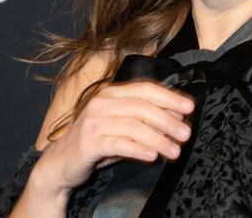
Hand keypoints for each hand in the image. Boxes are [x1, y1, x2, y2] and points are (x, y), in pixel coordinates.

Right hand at [31, 80, 194, 193]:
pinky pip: (118, 144)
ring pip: (133, 126)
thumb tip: (178, 116)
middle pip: (142, 106)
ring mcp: (93, 122)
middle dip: (168, 120)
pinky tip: (152, 156)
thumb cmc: (97, 141)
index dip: (169, 97)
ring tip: (174, 151)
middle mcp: (101, 103)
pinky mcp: (88, 142)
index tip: (189, 107)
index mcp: (112, 93)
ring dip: (158, 139)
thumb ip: (146, 119)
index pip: (145, 88)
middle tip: (186, 134)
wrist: (62, 162)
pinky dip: (138, 149)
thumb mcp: (123, 126)